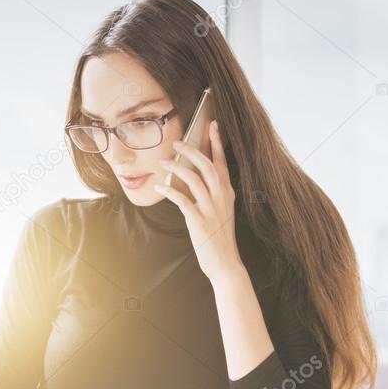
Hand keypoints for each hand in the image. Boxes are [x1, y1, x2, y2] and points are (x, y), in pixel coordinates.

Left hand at [154, 120, 242, 282]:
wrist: (226, 263)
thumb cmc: (219, 237)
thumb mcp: (220, 211)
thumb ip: (212, 194)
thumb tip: (194, 178)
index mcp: (227, 193)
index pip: (222, 162)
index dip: (217, 143)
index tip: (212, 125)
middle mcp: (222, 198)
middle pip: (207, 166)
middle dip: (192, 151)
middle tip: (176, 142)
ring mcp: (212, 209)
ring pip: (195, 180)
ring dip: (178, 168)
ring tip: (163, 162)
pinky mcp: (200, 221)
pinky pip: (183, 201)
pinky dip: (170, 191)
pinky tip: (160, 187)